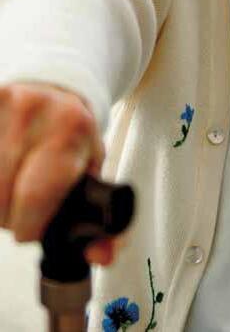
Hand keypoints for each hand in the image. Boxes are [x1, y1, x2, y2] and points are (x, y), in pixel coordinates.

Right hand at [0, 82, 120, 265]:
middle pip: (2, 199)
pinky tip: (3, 172)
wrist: (54, 91)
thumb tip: (102, 255)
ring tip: (12, 185)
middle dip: (10, 214)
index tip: (34, 227)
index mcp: (71, 127)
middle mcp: (34, 112)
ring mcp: (3, 105)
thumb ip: (98, 218)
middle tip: (24, 203)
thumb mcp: (92, 168)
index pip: (36, 196)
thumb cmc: (72, 135)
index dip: (31, 225)